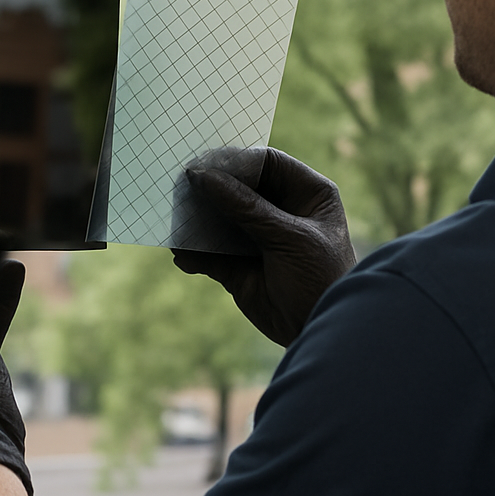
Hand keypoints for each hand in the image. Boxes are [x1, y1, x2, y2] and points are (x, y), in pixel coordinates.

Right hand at [173, 148, 355, 345]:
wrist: (318, 334)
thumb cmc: (320, 280)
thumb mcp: (288, 238)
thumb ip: (245, 207)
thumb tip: (203, 177)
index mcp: (307, 194)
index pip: (267, 163)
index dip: (236, 161)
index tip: (204, 164)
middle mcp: (280, 211)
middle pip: (237, 187)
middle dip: (210, 189)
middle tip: (180, 185)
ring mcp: (256, 239)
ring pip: (219, 218)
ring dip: (197, 220)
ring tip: (174, 219)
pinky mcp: (237, 267)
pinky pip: (208, 252)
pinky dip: (194, 253)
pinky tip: (182, 255)